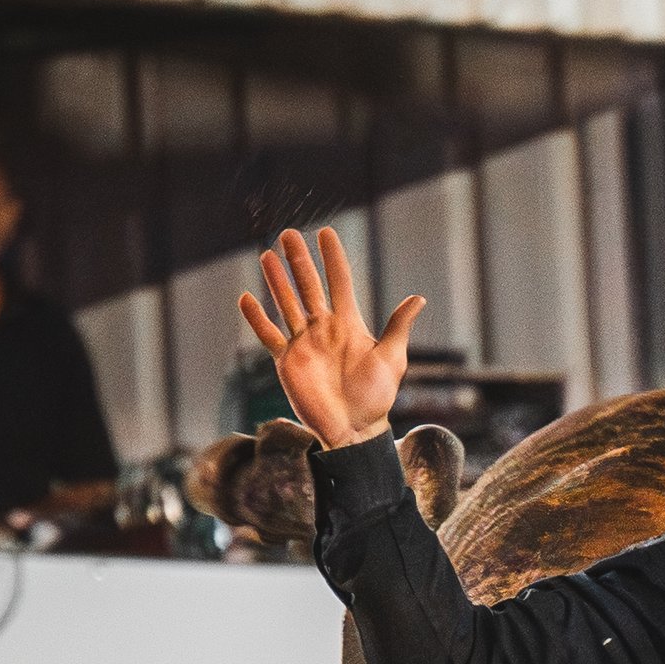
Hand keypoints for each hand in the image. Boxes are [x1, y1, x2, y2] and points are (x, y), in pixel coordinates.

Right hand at [237, 225, 423, 450]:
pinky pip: (268, 336)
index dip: (333, 259)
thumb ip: (398, 327)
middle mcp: (323, 329)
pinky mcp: (287, 362)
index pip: (339, 283)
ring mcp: (303, 343)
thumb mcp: (391, 360)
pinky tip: (246, 299)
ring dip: (277, 281)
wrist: (355, 430)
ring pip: (287, 304)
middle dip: (299, 260)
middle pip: (308, 286)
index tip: (327, 233)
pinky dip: (257, 320)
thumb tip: (419, 298)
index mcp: (349, 324)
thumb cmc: (376, 397)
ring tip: (267, 255)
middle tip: (289, 233)